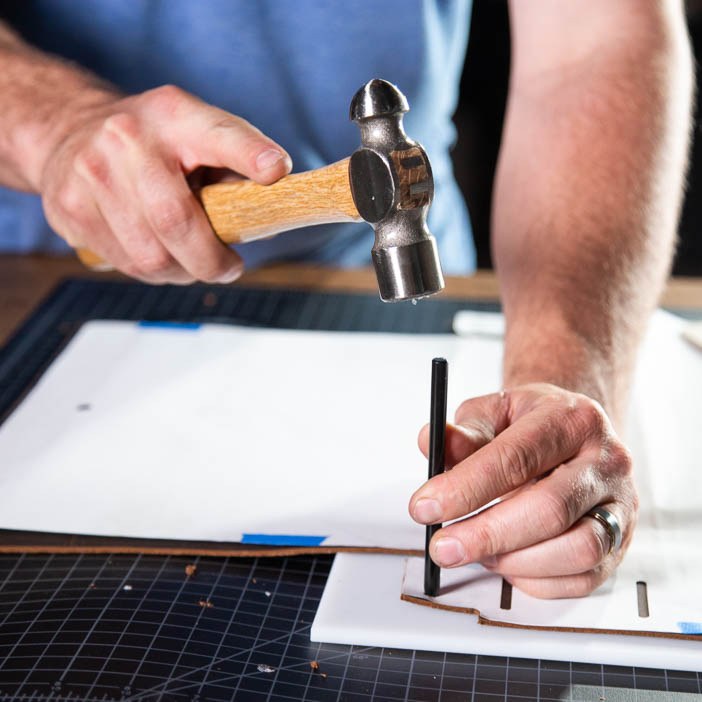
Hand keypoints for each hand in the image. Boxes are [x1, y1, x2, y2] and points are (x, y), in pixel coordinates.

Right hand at [38, 85, 291, 282]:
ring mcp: (91, 172)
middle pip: (176, 220)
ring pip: (151, 256)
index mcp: (175, 115)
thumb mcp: (194, 135)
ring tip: (191, 262)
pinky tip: (157, 253)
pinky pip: (126, 264)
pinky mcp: (69, 207)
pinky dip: (153, 271)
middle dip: (211, 261)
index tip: (276, 169)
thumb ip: (232, 170)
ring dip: (182, 272)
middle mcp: (127, 137)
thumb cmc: (152, 144)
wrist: (67, 130)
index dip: (249, 152)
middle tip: (229, 268)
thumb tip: (267, 221)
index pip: (218, 133)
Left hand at [409, 383, 637, 598]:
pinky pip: (583, 578)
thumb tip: (431, 442)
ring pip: (576, 550)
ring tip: (477, 551)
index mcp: (571, 419)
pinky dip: (536, 579)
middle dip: (487, 534)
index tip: (425, 506)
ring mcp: (621, 505)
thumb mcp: (494, 413)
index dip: (467, 487)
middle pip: (550, 509)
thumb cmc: (531, 423)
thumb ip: (463, 433)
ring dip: (514, 560)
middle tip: (443, 546)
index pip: (517, 457)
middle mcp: (606, 460)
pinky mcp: (622, 543)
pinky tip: (507, 562)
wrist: (576, 431)